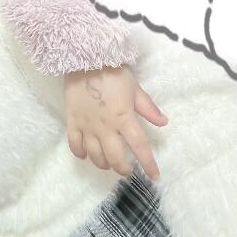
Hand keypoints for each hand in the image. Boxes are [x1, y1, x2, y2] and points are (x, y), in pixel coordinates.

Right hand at [65, 64, 167, 179]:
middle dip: (123, 169)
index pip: (139, 147)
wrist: (85, 60)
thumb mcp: (135, 88)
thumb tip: (164, 123)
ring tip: (108, 163)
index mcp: (124, 119)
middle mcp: (106, 128)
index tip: (154, 176)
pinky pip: (74, 144)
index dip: (148, 164)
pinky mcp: (72, 122)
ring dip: (103, 163)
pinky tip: (85, 155)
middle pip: (115, 158)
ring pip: (95, 155)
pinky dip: (80, 153)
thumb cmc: (113, 73)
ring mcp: (87, 126)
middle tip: (127, 170)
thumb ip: (148, 108)